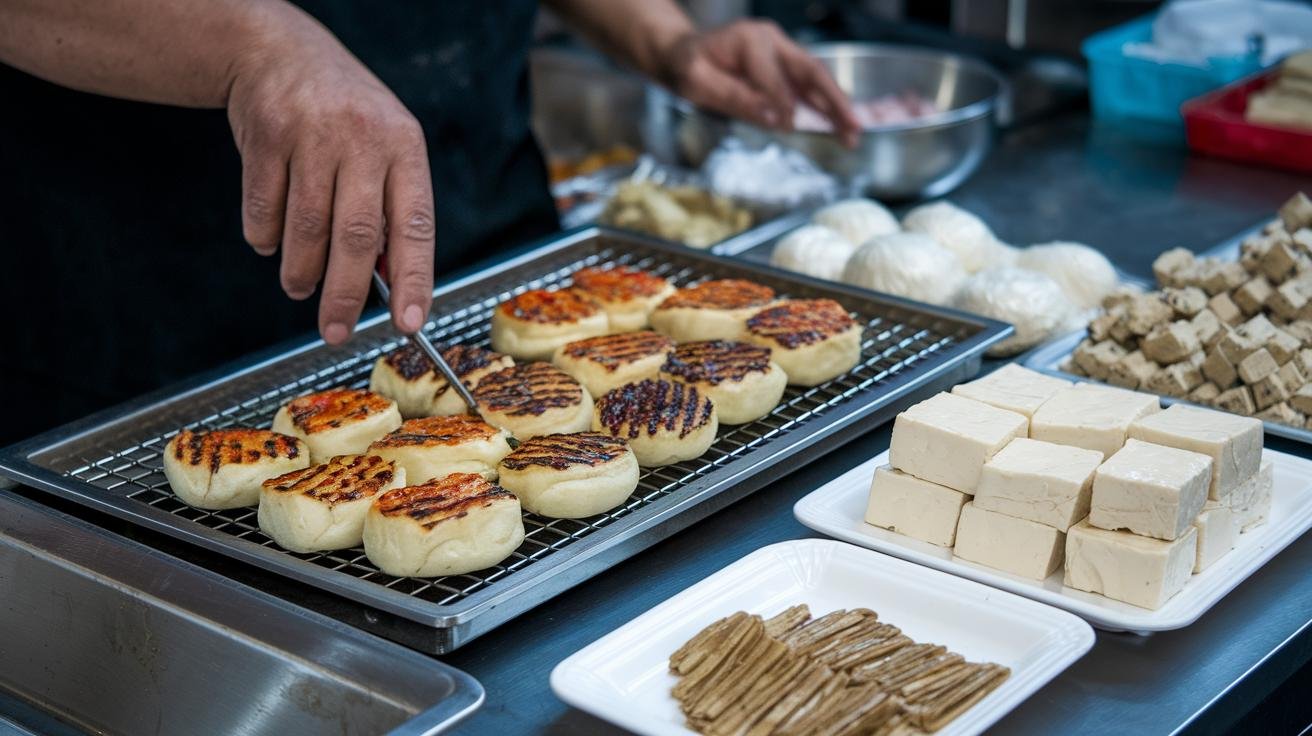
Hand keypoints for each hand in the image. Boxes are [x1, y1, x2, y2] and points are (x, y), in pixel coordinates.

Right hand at [225, 12, 434, 344]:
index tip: (409, 323)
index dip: (414, 280)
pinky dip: (266, 240)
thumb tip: (388, 283)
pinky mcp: (264, 138)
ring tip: (300, 287)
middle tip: (337, 332)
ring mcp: (310, 135)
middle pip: (356, 237)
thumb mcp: (385, 146)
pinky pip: (263, 213)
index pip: (416, 225)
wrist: (277, 52)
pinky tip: (273, 240)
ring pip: (306, 231)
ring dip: (301, 274)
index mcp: (404, 146)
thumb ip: (389, 207)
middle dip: (346, 296)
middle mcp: (361, 138)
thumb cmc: (344, 115)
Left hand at [661, 20, 859, 146]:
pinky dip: (824, 104)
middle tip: (854, 130)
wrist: (681, 54)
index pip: (775, 80)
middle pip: (811, 72)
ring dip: (837, 106)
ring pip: (816, 78)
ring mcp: (781, 51)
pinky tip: (838, 124)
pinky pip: (808, 85)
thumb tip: (773, 117)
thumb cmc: (686, 67)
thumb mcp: (697, 83)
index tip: (786, 130)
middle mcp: (772, 40)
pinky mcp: (783, 65)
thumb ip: (734, 98)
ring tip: (854, 133)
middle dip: (835, 102)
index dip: (781, 107)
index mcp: (750, 41)